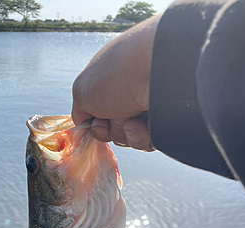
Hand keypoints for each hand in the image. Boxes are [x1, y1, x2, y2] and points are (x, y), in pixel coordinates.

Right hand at [71, 14, 160, 150]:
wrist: (160, 69)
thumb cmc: (117, 74)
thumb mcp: (83, 91)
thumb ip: (79, 110)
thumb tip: (86, 124)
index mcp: (112, 79)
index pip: (99, 112)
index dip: (96, 123)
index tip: (96, 121)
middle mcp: (130, 91)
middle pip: (114, 128)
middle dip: (110, 130)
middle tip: (113, 119)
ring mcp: (148, 105)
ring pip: (130, 138)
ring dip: (126, 135)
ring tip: (132, 121)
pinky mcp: (165, 119)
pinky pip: (148, 141)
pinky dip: (142, 137)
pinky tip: (143, 125)